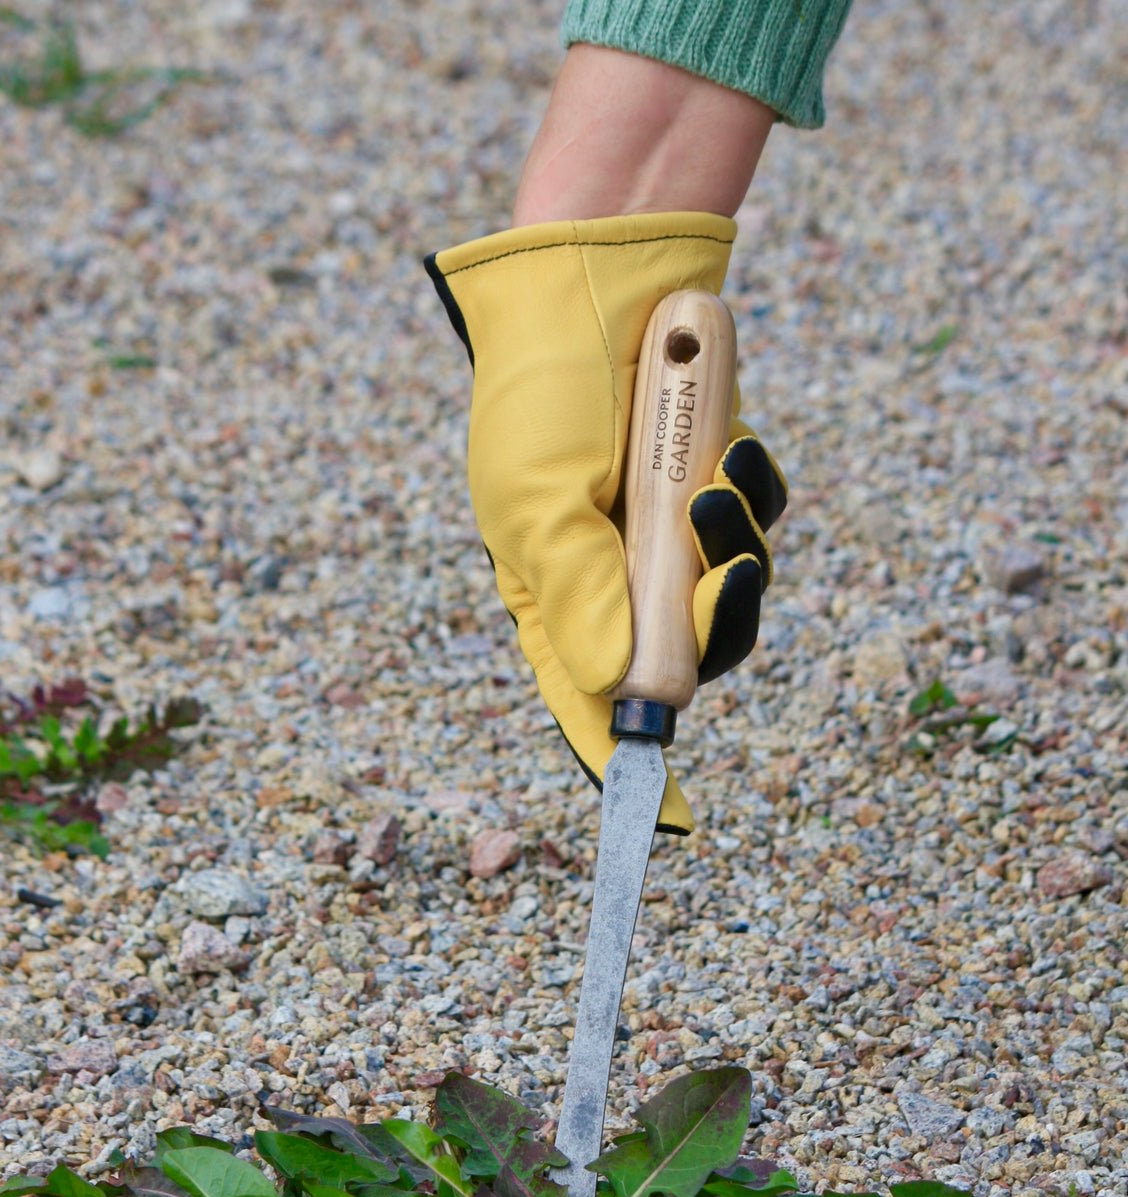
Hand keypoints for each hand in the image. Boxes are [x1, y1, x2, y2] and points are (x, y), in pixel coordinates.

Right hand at [426, 212, 785, 832]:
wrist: (597, 274)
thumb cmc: (541, 391)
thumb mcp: (538, 501)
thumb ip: (580, 599)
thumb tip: (622, 690)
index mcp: (551, 592)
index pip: (590, 699)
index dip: (625, 760)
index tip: (666, 822)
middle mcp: (613, 573)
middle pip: (683, 656)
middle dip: (716, 625)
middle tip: (723, 577)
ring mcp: (668, 530)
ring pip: (732, 593)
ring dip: (739, 547)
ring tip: (714, 481)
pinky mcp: (713, 480)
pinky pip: (758, 522)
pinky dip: (756, 494)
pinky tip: (732, 449)